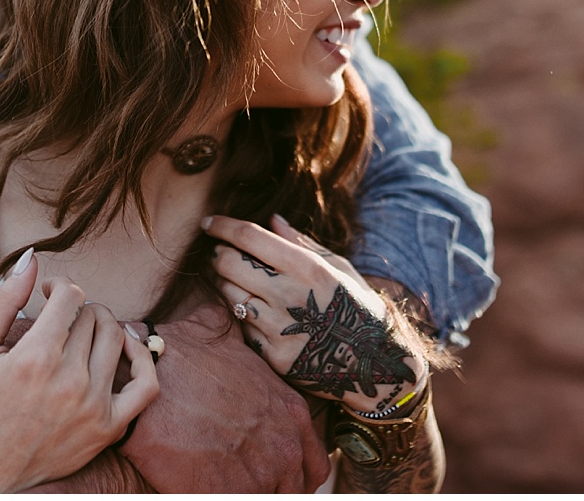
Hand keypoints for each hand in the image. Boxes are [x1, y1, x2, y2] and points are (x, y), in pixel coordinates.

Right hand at [0, 251, 158, 492]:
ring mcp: (93, 406)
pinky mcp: (109, 427)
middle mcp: (69, 381)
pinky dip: (141, 358)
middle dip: (77, 308)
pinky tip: (123, 348)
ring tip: (84, 329)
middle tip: (62, 318)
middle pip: (93, 316)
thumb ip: (3, 301)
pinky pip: (146, 384)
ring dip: (102, 324)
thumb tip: (31, 261)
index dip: (60, 286)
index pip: (71, 296)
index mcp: (35, 358)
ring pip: (116, 338)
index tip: (49, 294)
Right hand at [119, 299, 331, 491]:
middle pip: (293, 490)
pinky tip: (204, 485)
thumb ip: (245, 347)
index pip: (314, 465)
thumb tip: (237, 319)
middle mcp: (284, 447)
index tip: (275, 475)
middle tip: (244, 480)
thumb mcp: (227, 341)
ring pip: (265, 499)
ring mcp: (257, 475)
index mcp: (291, 414)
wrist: (144, 379)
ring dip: (246, 490)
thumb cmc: (181, 356)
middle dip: (272, 488)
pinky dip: (217, 494)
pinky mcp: (224, 493)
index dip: (294, 473)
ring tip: (223, 479)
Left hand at [206, 213, 426, 415]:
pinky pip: (242, 329)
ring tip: (233, 279)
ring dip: (224, 283)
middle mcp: (290, 295)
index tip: (208, 222)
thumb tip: (272, 219)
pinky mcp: (275, 357)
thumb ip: (301, 243)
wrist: (375, 364)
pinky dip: (243, 317)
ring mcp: (281, 329)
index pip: (249, 237)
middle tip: (218, 252)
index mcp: (307, 267)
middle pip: (230, 264)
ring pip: (229, 296)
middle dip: (217, 254)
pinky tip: (254, 312)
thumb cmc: (356, 306)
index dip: (222, 226)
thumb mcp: (338, 267)